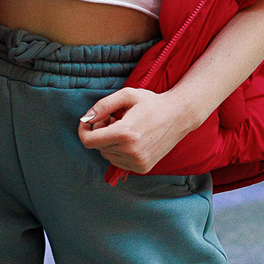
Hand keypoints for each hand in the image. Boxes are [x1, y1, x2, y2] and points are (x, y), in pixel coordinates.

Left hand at [77, 86, 196, 173]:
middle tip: (113, 119)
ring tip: (123, 129)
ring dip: (109, 143)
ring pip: (107, 155)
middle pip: (98, 147)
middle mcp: (131, 151)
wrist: (179, 116)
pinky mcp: (142, 167)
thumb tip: (85, 119)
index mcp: (125, 133)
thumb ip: (103, 106)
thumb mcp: (127, 95)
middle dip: (100, 133)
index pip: (90, 141)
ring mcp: (138, 162)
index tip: (87, 123)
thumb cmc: (152, 103)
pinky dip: (119, 151)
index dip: (83, 131)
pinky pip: (118, 162)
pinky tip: (130, 139)